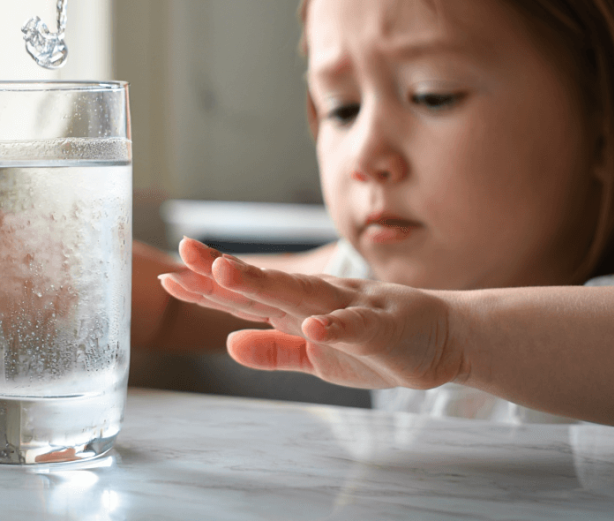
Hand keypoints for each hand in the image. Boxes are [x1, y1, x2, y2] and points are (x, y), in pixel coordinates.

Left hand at [157, 237, 466, 390]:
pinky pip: (353, 326)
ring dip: (263, 284)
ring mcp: (347, 309)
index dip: (206, 286)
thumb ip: (273, 351)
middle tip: (185, 253)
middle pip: (263, 283)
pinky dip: (333, 326)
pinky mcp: (379, 329)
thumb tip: (229, 343)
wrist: (443, 341)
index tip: (169, 275)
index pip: (244, 296)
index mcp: (298, 308)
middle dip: (223, 270)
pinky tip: (312, 327)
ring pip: (299, 295)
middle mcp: (316, 299)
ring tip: (227, 274)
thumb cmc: (376, 347)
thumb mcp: (314, 360)